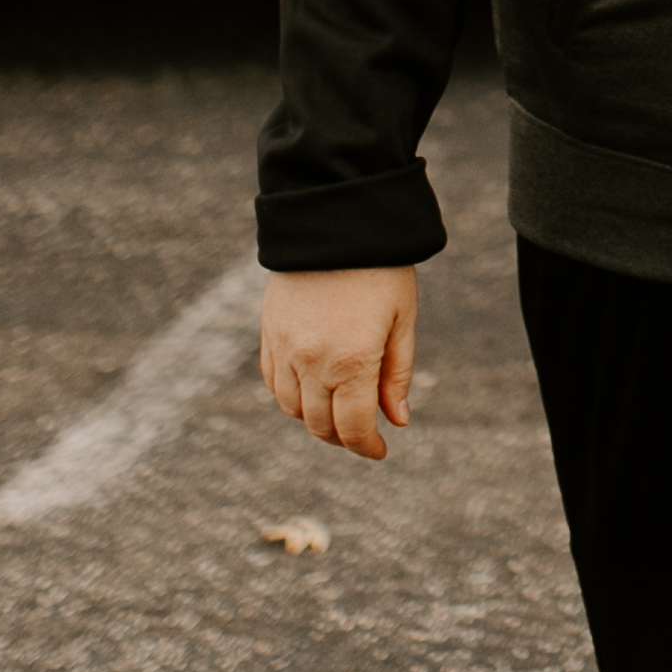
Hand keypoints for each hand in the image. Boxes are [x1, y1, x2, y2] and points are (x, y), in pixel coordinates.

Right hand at [260, 265, 418, 460]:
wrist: (334, 220)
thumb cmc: (380, 268)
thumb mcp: (402, 320)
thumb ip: (397, 374)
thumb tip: (397, 421)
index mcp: (352, 361)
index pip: (352, 427)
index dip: (366, 447)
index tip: (379, 451)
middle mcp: (311, 361)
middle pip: (320, 424)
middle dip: (342, 437)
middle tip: (361, 434)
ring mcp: (284, 348)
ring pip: (291, 408)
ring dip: (314, 420)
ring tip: (337, 413)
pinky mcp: (269, 333)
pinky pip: (272, 381)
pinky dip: (289, 396)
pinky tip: (310, 390)